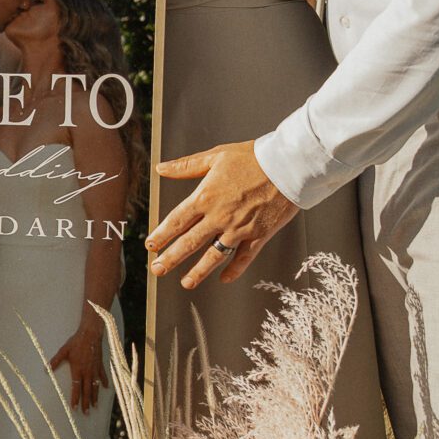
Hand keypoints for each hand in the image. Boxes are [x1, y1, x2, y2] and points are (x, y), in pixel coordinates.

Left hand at [50, 318, 106, 412]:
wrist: (91, 333)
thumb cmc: (76, 342)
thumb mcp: (63, 351)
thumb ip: (55, 361)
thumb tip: (46, 369)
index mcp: (78, 370)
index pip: (76, 388)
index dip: (75, 398)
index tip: (74, 408)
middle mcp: (88, 372)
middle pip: (87, 390)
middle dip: (86, 402)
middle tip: (86, 412)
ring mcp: (95, 369)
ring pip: (95, 386)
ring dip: (95, 397)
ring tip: (95, 406)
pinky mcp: (100, 365)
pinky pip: (102, 376)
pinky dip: (104, 382)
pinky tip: (106, 388)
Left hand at [147, 140, 294, 285]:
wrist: (288, 166)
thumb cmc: (253, 157)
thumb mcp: (216, 156)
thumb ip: (187, 166)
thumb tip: (161, 168)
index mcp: (206, 197)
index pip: (177, 221)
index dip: (161, 235)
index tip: (150, 246)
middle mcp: (219, 217)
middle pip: (189, 242)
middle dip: (170, 259)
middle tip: (156, 270)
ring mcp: (239, 229)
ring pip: (213, 256)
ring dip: (198, 271)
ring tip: (185, 283)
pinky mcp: (259, 235)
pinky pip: (243, 258)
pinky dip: (234, 270)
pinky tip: (224, 279)